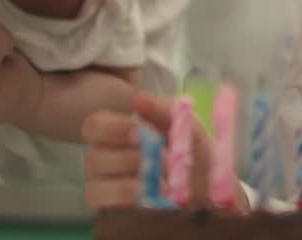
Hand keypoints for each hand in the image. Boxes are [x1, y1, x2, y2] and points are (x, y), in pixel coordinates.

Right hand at [81, 93, 248, 211]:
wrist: (207, 178)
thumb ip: (163, 109)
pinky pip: (100, 198)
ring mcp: (105, 180)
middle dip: (128, 158)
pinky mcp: (110, 202)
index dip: (112, 128)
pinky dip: (123, 194)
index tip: (139, 131)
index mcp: (119, 130)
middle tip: (158, 159)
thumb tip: (138, 99)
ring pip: (96, 181)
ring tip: (162, 177)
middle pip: (94, 156)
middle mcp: (105, 154)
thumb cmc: (189, 145)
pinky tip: (147, 191)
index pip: (95, 125)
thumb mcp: (184, 123)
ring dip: (130, 178)